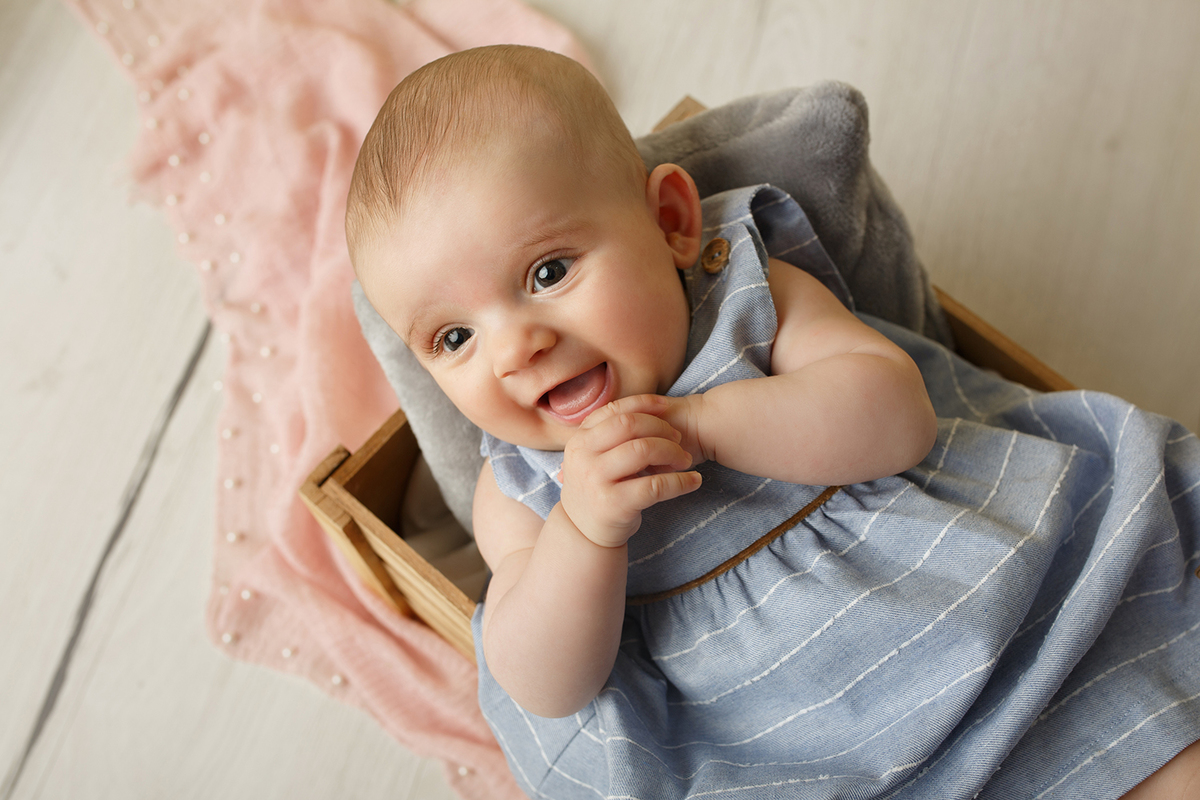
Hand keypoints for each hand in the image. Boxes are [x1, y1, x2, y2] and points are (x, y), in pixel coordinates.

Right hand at [559, 395, 701, 547]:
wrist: (583, 533)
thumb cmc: (599, 488)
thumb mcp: (594, 457)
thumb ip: (612, 435)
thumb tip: (654, 408)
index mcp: (579, 439)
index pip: (615, 411)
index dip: (644, 404)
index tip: (667, 406)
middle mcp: (583, 457)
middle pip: (630, 425)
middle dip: (660, 428)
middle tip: (678, 439)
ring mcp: (595, 481)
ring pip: (642, 450)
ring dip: (672, 452)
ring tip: (685, 460)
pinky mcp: (613, 505)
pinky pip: (655, 486)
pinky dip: (680, 482)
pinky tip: (693, 481)